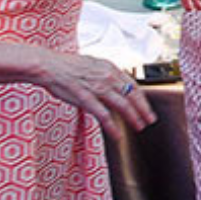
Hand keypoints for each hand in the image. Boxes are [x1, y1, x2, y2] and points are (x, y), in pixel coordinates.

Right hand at [39, 48, 155, 139]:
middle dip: (144, 109)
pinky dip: (113, 127)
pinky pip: (104, 116)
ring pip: (123, 105)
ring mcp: (98, 88)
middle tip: (150, 120)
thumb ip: (105, 74)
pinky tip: (117, 135)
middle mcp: (107, 77)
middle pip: (132, 95)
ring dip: (133, 118)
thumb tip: (115, 82)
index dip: (142, 97)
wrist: (50, 66)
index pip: (132, 84)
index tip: (147, 107)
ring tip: (139, 127)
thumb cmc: (67, 66)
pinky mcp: (86, 99)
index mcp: (110, 68)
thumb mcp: (93, 64)